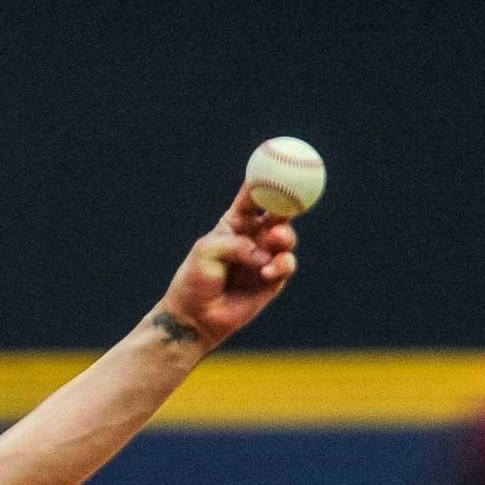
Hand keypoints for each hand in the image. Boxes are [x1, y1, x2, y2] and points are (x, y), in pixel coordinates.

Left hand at [159, 183, 299, 350]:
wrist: (196, 317)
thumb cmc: (195, 280)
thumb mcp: (207, 252)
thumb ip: (235, 245)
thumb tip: (263, 254)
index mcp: (235, 223)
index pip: (254, 196)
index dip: (266, 180)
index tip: (276, 167)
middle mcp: (253, 236)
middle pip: (279, 211)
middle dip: (288, 202)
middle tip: (290, 200)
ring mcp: (265, 257)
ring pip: (286, 237)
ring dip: (284, 236)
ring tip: (274, 240)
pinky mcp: (273, 279)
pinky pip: (286, 265)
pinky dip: (281, 265)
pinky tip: (267, 273)